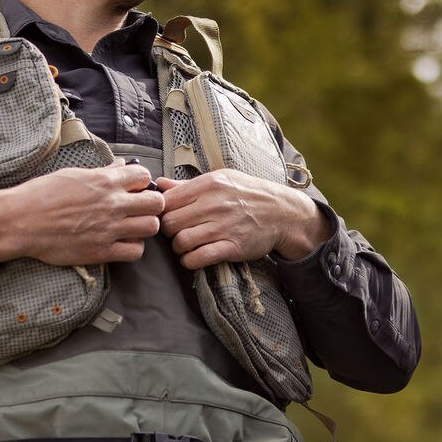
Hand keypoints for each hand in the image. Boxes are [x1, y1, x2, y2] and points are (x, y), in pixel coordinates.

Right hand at [0, 163, 164, 265]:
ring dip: (144, 227)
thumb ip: (102, 172)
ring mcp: (109, 229)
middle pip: (156, 203)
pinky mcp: (101, 251)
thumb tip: (122, 166)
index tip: (135, 189)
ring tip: (131, 227)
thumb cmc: (42, 194)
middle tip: (139, 209)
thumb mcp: (73, 175)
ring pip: (151, 228)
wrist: (20, 221)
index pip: (144, 177)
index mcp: (104, 182)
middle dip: (151, 205)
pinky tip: (121, 243)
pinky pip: (135, 252)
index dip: (142, 183)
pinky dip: (133, 248)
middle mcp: (112, 204)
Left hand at [156, 169, 329, 270]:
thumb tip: (158, 185)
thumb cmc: (248, 194)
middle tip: (178, 233)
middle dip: (169, 232)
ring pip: (181, 242)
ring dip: (179, 248)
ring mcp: (223, 226)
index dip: (162, 212)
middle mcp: (214, 204)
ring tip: (186, 246)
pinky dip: (190, 261)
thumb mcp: (221, 180)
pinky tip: (194, 258)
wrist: (282, 213)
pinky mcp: (232, 247)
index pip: (167, 201)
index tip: (168, 218)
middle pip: (170, 223)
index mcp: (208, 185)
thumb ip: (188, 185)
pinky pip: (198, 258)